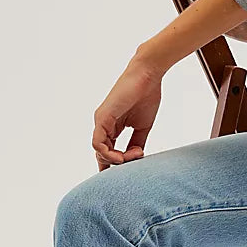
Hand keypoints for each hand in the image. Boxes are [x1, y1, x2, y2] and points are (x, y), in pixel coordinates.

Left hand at [92, 55, 163, 169]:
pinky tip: (123, 156)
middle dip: (118, 163)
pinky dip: (109, 153)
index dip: (114, 164)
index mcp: (112, 127)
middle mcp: (103, 125)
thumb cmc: (147, 96)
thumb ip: (136, 142)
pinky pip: (98, 143)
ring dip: (116, 159)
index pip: (107, 151)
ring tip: (134, 156)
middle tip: (137, 158)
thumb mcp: (142, 127)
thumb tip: (135, 158)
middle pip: (102, 154)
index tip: (130, 170)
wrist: (148, 76)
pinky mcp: (102, 117)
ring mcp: (101, 121)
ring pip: (99, 151)